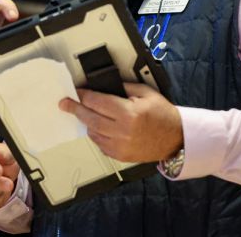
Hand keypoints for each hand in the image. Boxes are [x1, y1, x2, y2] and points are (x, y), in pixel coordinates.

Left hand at [59, 82, 182, 162]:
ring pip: (92, 132)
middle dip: (75, 108)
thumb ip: (125, 87)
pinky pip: (100, 144)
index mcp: (129, 113)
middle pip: (90, 118)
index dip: (84, 95)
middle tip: (65, 104)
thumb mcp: (146, 93)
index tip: (77, 91)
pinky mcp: (120, 155)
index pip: (97, 102)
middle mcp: (122, 130)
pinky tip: (99, 127)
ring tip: (86, 114)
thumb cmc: (163, 115)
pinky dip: (96, 135)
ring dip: (87, 122)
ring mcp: (120, 145)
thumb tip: (105, 84)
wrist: (176, 139)